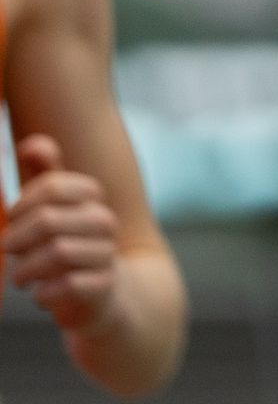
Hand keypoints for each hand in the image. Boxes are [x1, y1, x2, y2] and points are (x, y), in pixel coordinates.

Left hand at [4, 133, 122, 336]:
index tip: (12, 221)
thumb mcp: (57, 211)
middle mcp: (103, 220)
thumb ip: (45, 176)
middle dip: (17, 240)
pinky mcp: (105, 286)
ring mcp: (106, 253)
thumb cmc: (70, 245)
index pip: (52, 187)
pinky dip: (45, 293)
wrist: (106, 294)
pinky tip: (40, 295)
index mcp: (91, 197)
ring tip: (20, 277)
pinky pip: (69, 286)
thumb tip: (29, 144)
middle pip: (48, 220)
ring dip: (26, 270)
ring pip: (57, 253)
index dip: (22, 205)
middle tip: (9, 253)